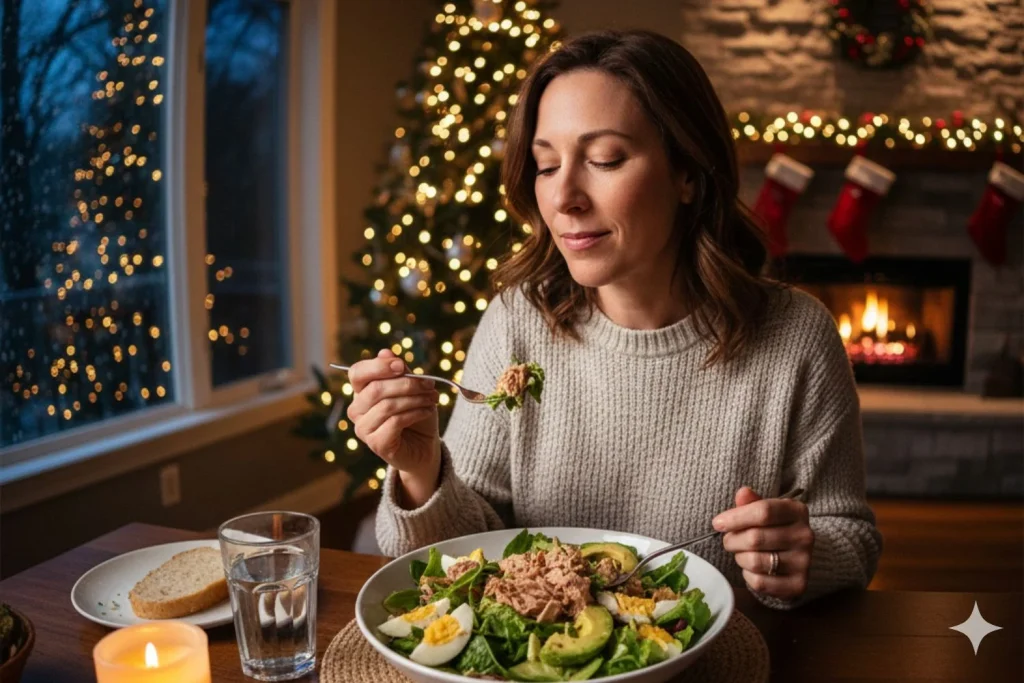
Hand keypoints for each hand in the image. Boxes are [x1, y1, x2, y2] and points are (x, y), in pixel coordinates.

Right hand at [346, 349, 440, 505]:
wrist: (424, 446)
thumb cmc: (415, 414)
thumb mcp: (411, 389)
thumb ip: (399, 373)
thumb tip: (385, 352)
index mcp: (361, 392)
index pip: (357, 373)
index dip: (378, 366)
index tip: (401, 365)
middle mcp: (357, 410)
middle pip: (376, 389)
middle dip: (407, 384)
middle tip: (430, 385)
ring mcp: (363, 429)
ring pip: (387, 406)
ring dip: (415, 399)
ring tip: (433, 399)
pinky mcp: (376, 444)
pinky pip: (395, 422)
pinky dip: (415, 413)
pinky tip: (427, 411)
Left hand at [712, 486, 813, 600]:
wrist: (793, 558)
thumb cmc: (772, 529)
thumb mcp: (764, 511)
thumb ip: (752, 502)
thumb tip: (743, 493)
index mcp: (797, 511)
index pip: (763, 511)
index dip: (736, 518)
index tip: (718, 523)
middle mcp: (804, 536)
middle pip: (755, 538)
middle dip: (733, 540)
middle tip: (729, 541)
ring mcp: (804, 562)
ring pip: (755, 561)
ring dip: (739, 558)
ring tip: (741, 553)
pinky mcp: (798, 584)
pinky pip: (760, 582)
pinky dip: (748, 575)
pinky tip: (752, 569)